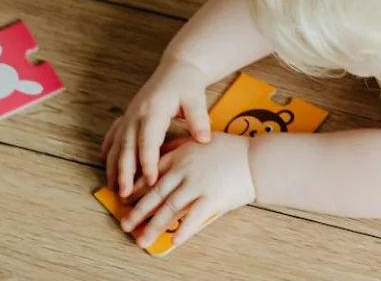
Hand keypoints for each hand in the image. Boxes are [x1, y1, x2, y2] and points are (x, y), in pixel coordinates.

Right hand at [103, 61, 215, 196]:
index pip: (148, 141)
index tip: (151, 181)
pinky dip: (109, 149)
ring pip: (117, 144)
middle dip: (125, 171)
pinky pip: (114, 134)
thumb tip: (204, 140)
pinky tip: (105, 162)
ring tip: (112, 187)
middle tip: (125, 193)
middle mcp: (137, 114)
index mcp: (154, 110)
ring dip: (113, 166)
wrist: (177, 67)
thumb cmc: (188, 84)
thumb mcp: (196, 98)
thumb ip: (199, 119)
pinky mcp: (128, 115)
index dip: (148, 162)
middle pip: (127, 146)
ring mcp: (130, 114)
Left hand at [119, 134, 256, 247]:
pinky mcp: (212, 199)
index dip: (136, 189)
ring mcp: (198, 185)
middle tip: (125, 224)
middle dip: (137, 211)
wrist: (256, 159)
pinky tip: (173, 240)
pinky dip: (182, 230)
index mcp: (180, 156)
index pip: (152, 174)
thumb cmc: (233, 150)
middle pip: (155, 194)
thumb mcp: (202, 140)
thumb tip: (166, 151)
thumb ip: (182, 146)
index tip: (124, 199)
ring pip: (169, 208)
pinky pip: (193, 218)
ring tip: (142, 239)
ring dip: (154, 226)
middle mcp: (185, 171)